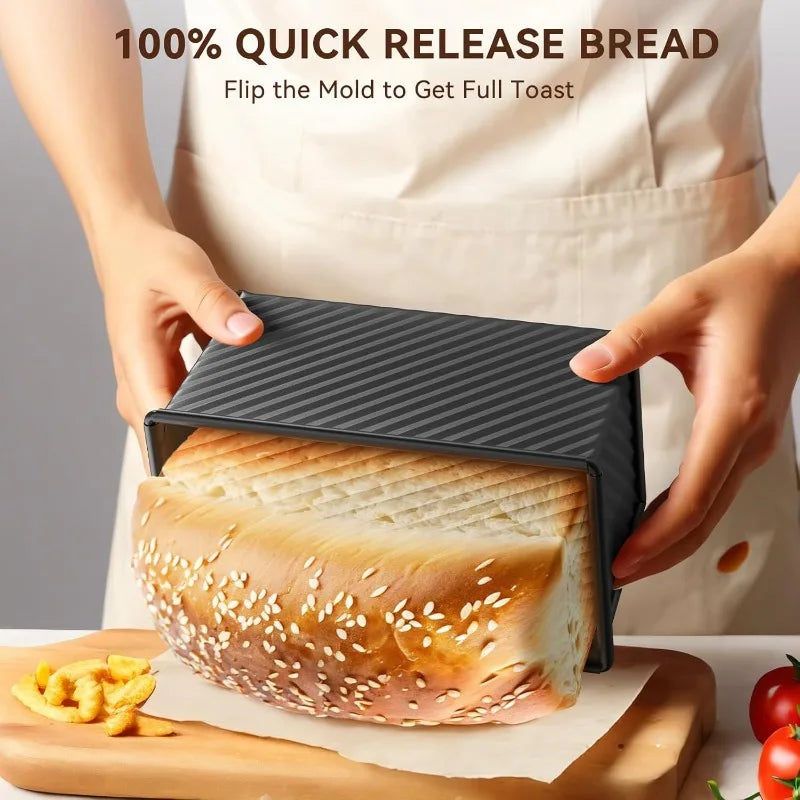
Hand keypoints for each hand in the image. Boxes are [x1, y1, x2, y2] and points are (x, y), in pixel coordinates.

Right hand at [91, 213, 263, 463]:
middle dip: (203, 450)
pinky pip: (187, 408)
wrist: (131, 243)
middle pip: (166, 437)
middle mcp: (138, 381)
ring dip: (209, 433)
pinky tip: (244, 408)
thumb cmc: (149, 256)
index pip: (159, 425)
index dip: (190, 445)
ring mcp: (150, 382)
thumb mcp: (184, 271)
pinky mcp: (165, 378)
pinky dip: (212, 410)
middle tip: (251, 456)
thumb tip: (248, 334)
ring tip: (254, 440)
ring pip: (176, 427)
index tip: (227, 454)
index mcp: (137, 361)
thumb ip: (214, 303)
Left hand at [570, 246, 799, 585]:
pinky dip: (683, 519)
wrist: (793, 281)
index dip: (657, 538)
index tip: (621, 561)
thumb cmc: (741, 290)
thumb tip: (584, 368)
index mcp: (733, 410)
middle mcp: (749, 437)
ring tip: (624, 562)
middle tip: (608, 577)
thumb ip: (631, 339)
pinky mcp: (745, 438)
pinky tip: (653, 528)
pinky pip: (713, 492)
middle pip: (704, 519)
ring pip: (712, 512)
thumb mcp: (681, 304)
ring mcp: (752, 442)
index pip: (694, 495)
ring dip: (670, 544)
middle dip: (658, 556)